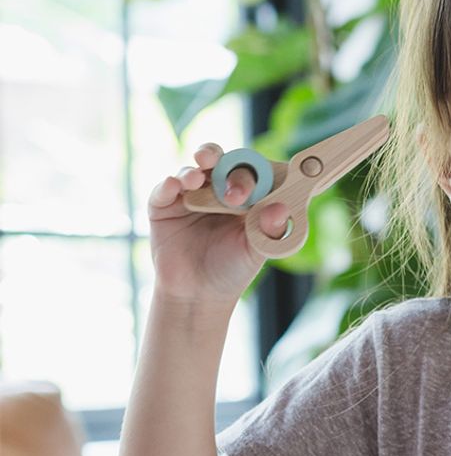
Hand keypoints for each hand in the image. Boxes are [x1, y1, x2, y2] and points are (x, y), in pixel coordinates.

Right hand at [148, 142, 289, 304]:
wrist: (198, 293)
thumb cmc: (233, 269)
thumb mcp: (256, 251)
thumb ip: (270, 230)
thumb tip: (282, 209)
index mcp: (247, 195)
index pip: (253, 170)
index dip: (255, 172)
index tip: (257, 184)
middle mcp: (218, 189)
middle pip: (222, 162)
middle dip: (226, 166)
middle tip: (228, 182)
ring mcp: (191, 195)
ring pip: (193, 170)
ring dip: (195, 169)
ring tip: (196, 178)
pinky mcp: (163, 205)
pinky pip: (163, 189)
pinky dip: (168, 184)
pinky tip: (174, 185)